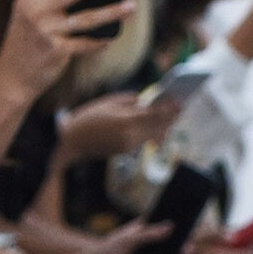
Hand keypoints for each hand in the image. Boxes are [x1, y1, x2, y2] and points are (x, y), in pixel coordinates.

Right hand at [0, 0, 133, 102]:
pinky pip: (85, 44)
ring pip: (87, 18)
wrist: (11, 78)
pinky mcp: (57, 52)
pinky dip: (99, 41)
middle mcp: (35, 12)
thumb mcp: (30, 16)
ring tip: (133, 6)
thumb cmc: (26, 42)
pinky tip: (112, 37)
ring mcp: (47, 33)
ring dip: (113, 12)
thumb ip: (49, 0)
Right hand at [54, 91, 171, 168]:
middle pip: (158, 126)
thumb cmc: (87, 118)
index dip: (169, 108)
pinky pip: (143, 139)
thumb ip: (130, 102)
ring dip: (163, 125)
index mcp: (126, 121)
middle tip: (181, 108)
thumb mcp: (109, 103)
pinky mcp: (126, 151)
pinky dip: (151, 132)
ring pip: (153, 134)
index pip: (154, 114)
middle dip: (171, 117)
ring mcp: (129, 145)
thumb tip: (146, 101)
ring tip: (172, 116)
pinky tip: (156, 125)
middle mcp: (130, 135)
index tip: (180, 101)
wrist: (71, 141)